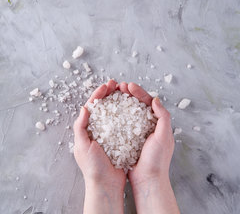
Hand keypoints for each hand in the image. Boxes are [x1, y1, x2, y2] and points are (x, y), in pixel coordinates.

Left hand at [73, 80, 125, 213]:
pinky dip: (126, 112)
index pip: (93, 106)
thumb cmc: (92, 167)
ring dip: (118, 100)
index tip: (107, 85)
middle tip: (117, 84)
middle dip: (109, 93)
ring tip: (125, 91)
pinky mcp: (120, 138)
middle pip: (104, 105)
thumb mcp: (82, 146)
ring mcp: (110, 133)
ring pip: (114, 111)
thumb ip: (80, 127)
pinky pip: (123, 122)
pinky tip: (132, 106)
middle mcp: (98, 128)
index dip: (99, 94)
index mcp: (87, 128)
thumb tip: (84, 108)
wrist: (106, 185)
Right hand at [122, 82, 179, 213]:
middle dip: (127, 93)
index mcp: (157, 122)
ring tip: (112, 94)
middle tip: (118, 86)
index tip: (128, 86)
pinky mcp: (127, 138)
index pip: (147, 101)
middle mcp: (147, 124)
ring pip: (128, 111)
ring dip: (121, 101)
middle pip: (136, 103)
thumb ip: (163, 117)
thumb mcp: (163, 137)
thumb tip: (155, 99)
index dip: (138, 92)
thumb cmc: (157, 160)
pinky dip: (116, 114)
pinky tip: (108, 110)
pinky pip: (121, 123)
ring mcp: (136, 131)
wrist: (148, 180)